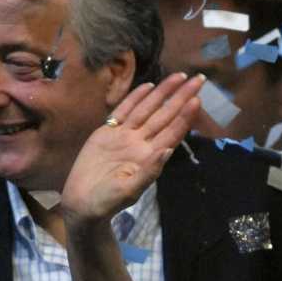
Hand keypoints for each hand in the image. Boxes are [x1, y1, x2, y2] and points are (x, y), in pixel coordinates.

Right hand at [60, 72, 201, 225]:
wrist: (82, 203)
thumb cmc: (107, 202)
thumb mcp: (129, 190)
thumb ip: (149, 171)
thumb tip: (167, 151)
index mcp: (149, 158)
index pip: (172, 132)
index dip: (185, 116)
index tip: (197, 99)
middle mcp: (141, 143)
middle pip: (165, 116)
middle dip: (181, 97)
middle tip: (199, 78)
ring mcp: (125, 136)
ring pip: (147, 109)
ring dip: (163, 93)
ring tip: (180, 77)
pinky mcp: (107, 133)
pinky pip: (124, 111)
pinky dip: (136, 98)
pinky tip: (149, 86)